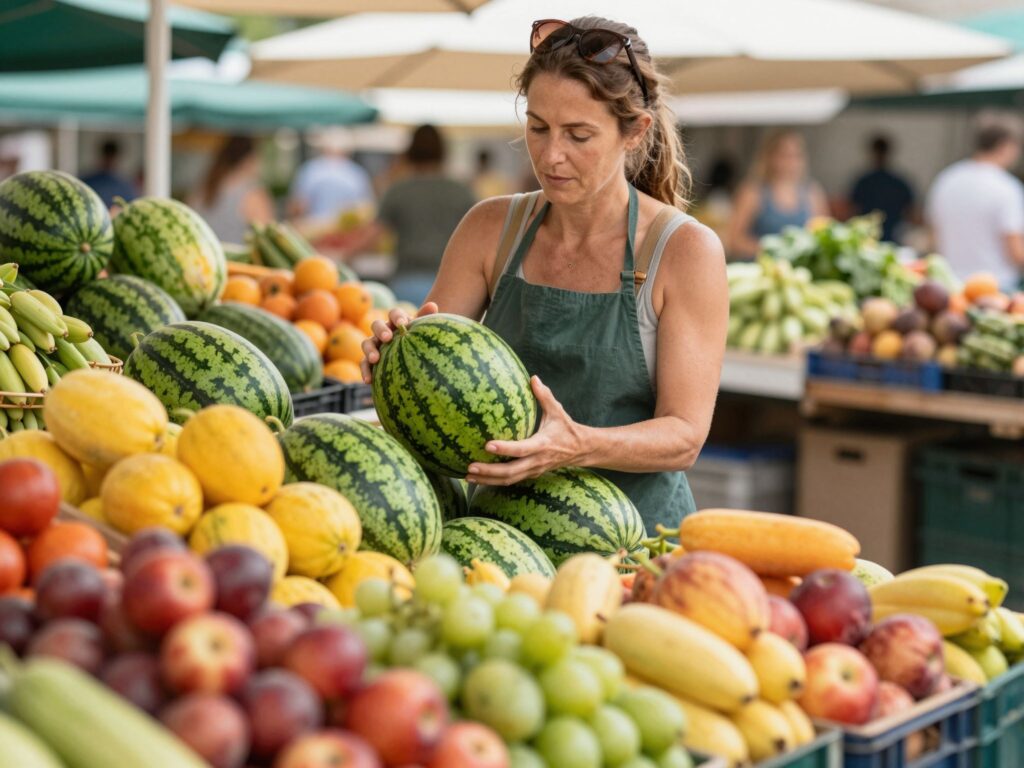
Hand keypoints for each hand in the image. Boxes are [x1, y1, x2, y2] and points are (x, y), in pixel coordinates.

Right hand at [360, 301, 437, 382]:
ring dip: (369, 350)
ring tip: (375, 359)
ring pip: (366, 343)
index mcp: (396, 322)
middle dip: (381, 330)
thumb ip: (426, 319)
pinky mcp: (370, 361)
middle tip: (387, 338)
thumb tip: (433, 305)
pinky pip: (364, 364)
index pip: (394, 314)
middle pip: (376, 325)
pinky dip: (365, 371)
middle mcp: (383, 331)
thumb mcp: (422, 333)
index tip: (403, 323)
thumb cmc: (419, 343)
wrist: (412, 362)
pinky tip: (368, 380)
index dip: (397, 317)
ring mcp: (375, 345)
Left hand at [468, 376, 584, 485]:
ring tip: (468, 475)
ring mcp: (533, 470)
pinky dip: (494, 481)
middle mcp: (537, 461)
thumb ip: (544, 395)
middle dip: (489, 471)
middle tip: (469, 467)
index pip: (521, 449)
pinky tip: (478, 479)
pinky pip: (511, 481)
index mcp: (542, 444)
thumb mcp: (558, 411)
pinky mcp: (530, 475)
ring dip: (488, 479)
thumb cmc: (566, 428)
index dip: (505, 448)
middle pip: (511, 471)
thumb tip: (532, 377)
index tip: (487, 445)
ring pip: (509, 480)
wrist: (581, 451)